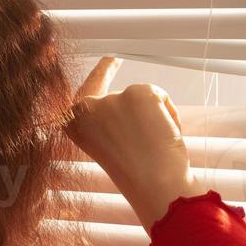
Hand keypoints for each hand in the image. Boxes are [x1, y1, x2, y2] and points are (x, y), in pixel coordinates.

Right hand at [65, 57, 208, 230]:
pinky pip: (159, 96)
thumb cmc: (135, 176)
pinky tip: (165, 135)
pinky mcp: (138, 93)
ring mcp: (113, 99)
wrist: (153, 186)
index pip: (84, 93)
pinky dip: (169, 115)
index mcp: (75, 126)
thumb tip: (133, 113)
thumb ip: (110, 127)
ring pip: (141, 99)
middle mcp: (87, 108)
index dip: (100, 74)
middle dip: (137, 98)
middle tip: (144, 87)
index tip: (110, 59)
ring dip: (154, 119)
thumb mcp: (110, 149)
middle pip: (119, 96)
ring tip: (156, 147)